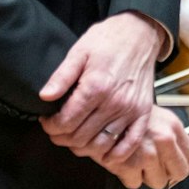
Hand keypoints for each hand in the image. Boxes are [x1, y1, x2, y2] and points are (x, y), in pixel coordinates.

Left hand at [39, 12, 166, 165]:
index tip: (46, 121)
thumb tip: (44, 97)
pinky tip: (103, 153)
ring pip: (101, 145)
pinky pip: (129, 144)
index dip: (50, 126)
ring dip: (83, 148)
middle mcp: (114, 102)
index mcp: (96, 87)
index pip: (65, 122)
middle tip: (56, 130)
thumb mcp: (79, 52)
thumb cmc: (107, 40)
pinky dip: (115, 155)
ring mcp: (131, 110)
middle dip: (62, 138)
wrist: (140, 33)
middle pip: (80, 137)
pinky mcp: (144, 113)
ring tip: (74, 138)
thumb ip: (61, 76)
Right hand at [99, 107, 188, 188]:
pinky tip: (122, 162)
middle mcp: (164, 139)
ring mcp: (148, 153)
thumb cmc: (125, 115)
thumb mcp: (154, 117)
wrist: (96, 110)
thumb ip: (169, 136)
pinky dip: (127, 177)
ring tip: (134, 160)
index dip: (180, 163)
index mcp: (173, 126)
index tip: (171, 163)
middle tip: (153, 165)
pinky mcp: (129, 165)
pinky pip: (135, 184)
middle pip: (179, 173)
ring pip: (157, 182)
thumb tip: (178, 158)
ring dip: (145, 175)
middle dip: (166, 172)